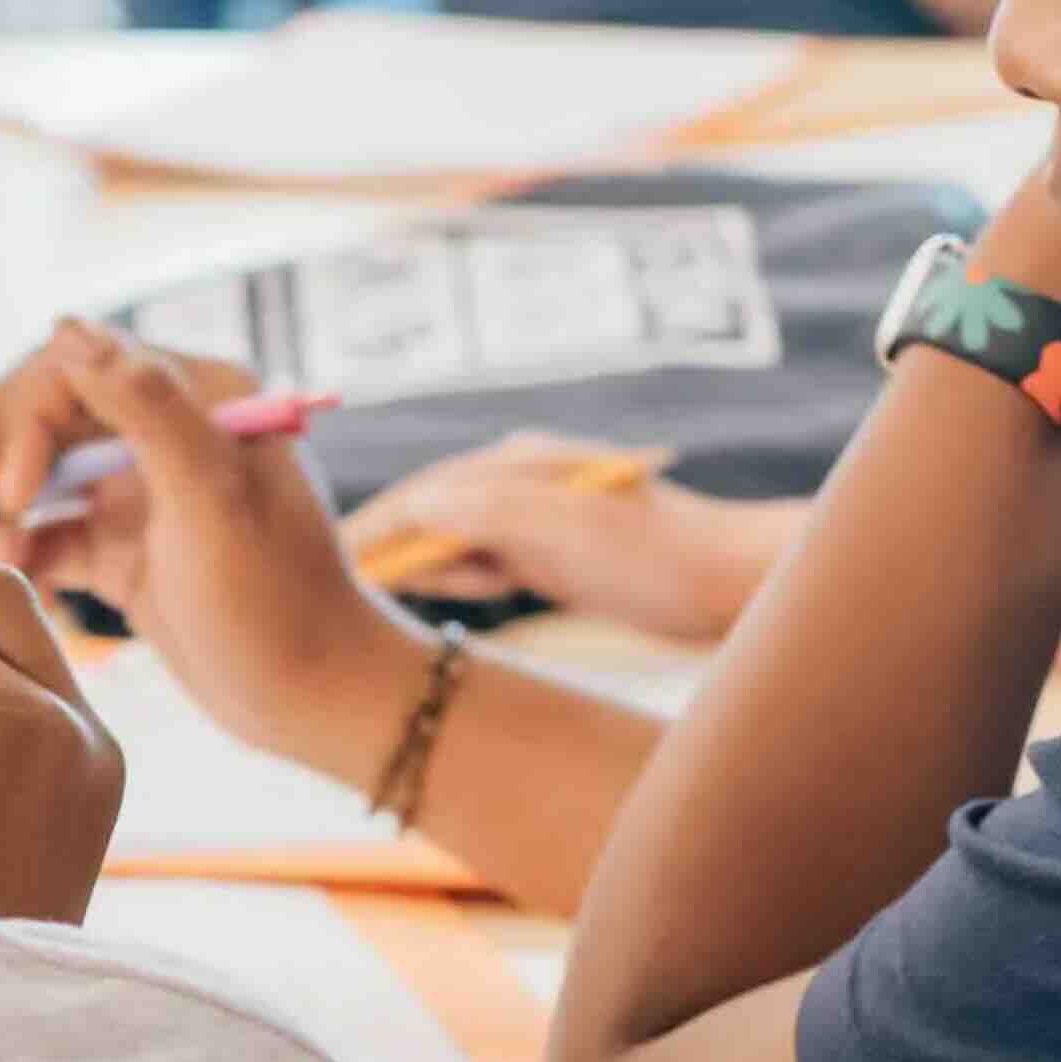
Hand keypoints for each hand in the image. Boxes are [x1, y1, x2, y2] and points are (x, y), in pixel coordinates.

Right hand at [0, 321, 425, 783]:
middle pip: (49, 407)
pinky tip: (19, 569)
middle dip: (1, 450)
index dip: (27, 416)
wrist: (313, 700)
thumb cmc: (277, 602)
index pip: (80, 364)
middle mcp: (169, 430)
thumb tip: (66, 329)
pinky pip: (53, 526)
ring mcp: (145, 489)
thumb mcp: (213, 500)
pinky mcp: (127, 546)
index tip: (9, 491)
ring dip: (8, 497)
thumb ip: (145, 408)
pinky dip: (26, 543)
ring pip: (43, 466)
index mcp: (201, 396)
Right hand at [343, 436, 774, 642]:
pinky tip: (446, 593)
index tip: (325, 559)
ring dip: (420, 562)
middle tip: (325, 580)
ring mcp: (542, 518)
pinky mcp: (560, 553)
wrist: (735, 580)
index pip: (423, 495)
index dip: (373, 528)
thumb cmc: (659, 557)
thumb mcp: (568, 533)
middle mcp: (525, 484)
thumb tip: (414, 509)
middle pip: (431, 512)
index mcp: (521, 468)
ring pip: (456, 538)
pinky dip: (459, 576)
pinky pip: (488, 561)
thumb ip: (490, 513)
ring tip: (368, 590)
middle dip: (383, 542)